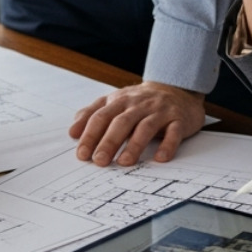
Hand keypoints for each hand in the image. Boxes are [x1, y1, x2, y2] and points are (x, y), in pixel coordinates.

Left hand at [69, 81, 204, 165]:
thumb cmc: (141, 102)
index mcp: (120, 100)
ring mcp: (160, 111)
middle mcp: (139, 104)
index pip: (101, 116)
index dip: (90, 134)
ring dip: (134, 145)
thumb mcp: (115, 102)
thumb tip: (73, 131)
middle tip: (99, 160)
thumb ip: (93, 114)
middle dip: (109, 141)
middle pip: (121, 122)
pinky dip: (168, 145)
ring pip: (145, 127)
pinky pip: (174, 132)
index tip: (82, 153)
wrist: (177, 89)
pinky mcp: (178, 120)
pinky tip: (160, 158)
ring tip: (124, 162)